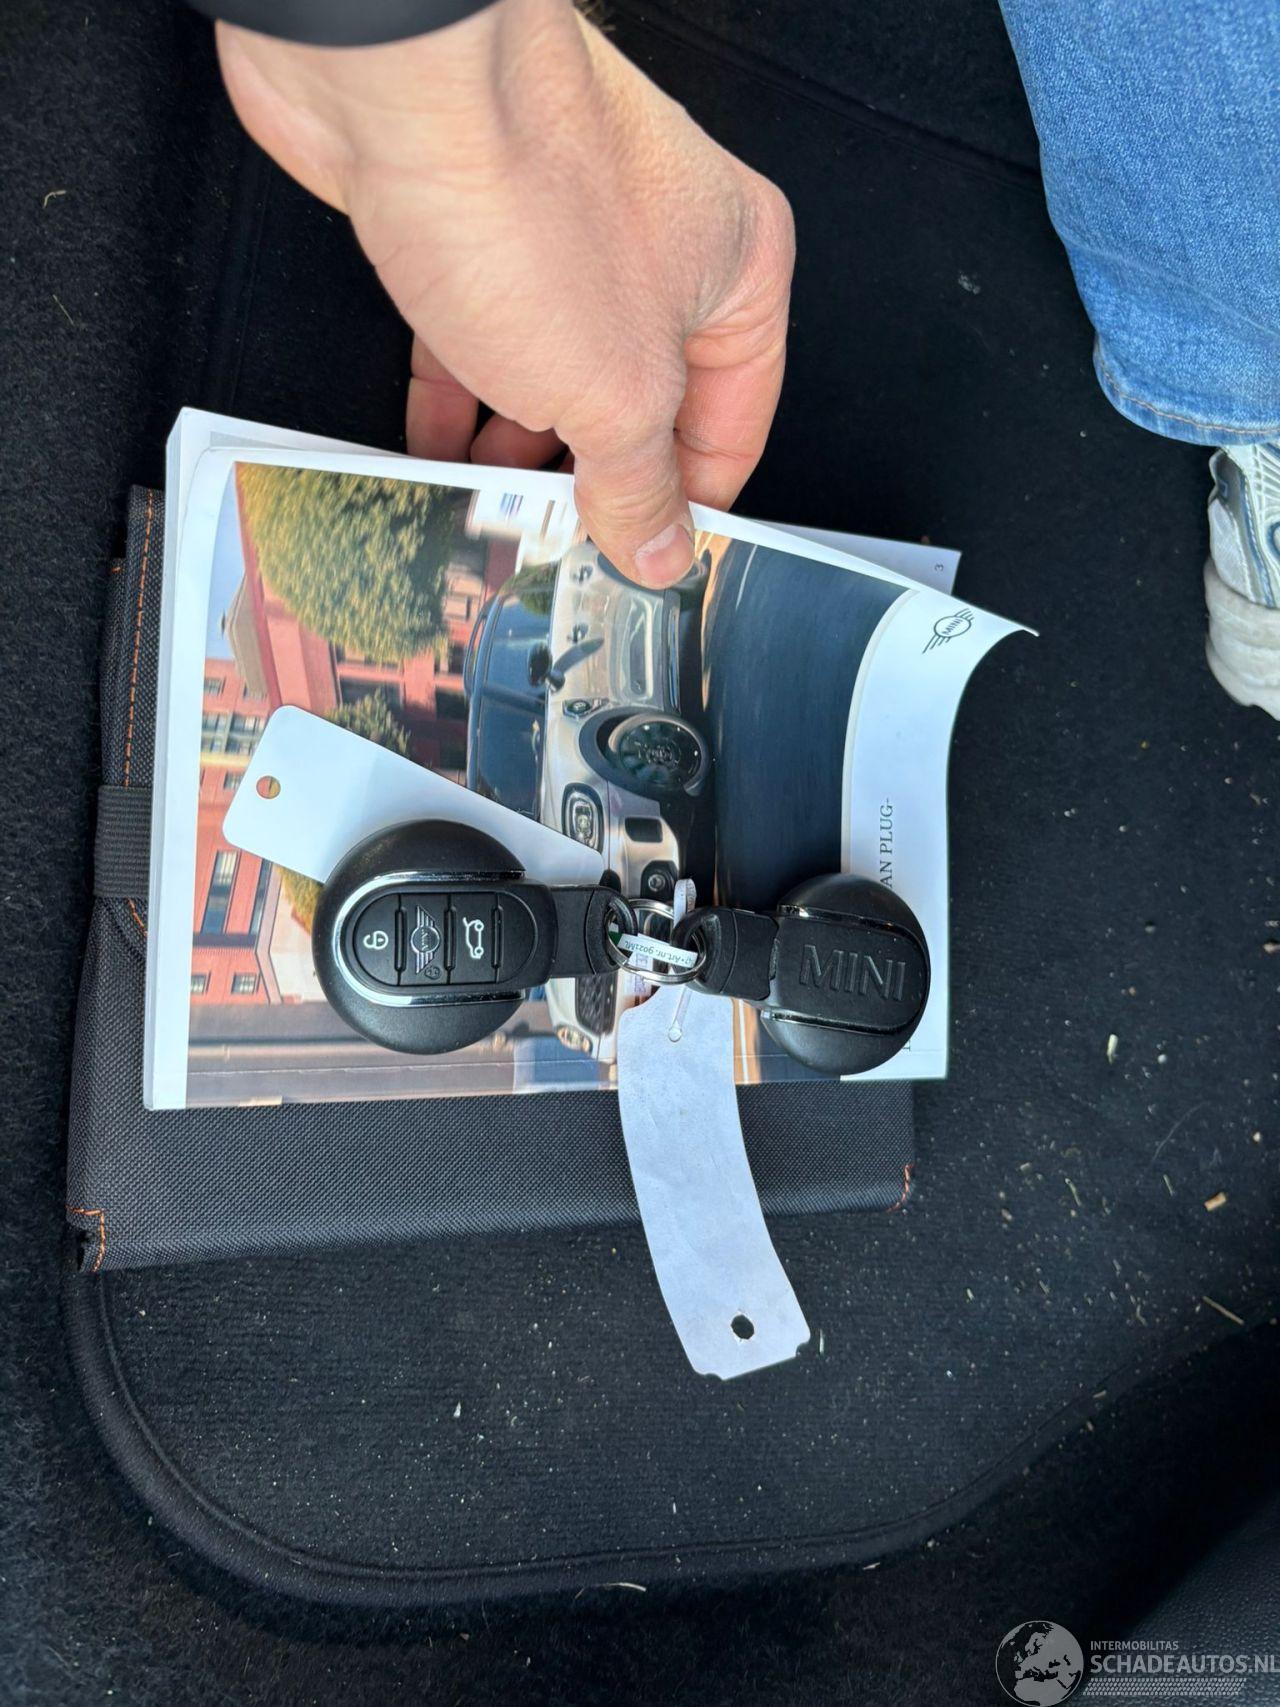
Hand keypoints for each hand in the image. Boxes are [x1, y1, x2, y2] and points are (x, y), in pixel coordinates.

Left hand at [215, 0, 793, 585]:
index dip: (690, 503)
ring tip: (493, 514)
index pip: (736, 421)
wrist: (395, 85)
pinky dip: (458, 404)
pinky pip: (478, 344)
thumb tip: (657, 546)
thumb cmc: (528, 193)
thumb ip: (640, 482)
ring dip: (519, 452)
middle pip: (640, 401)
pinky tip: (436, 456)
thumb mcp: (615, 391)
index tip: (647, 563)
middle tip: (565, 545)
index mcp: (737, 268)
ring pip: (553, 377)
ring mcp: (563, 235)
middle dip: (595, 478)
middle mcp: (660, 243)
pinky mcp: (476, 231)